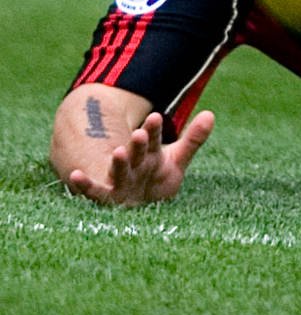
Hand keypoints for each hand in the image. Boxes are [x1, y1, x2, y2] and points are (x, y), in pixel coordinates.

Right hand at [65, 112, 214, 206]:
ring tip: (118, 152)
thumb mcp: (177, 158)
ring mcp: (120, 179)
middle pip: (137, 153)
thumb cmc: (155, 177)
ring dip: (119, 162)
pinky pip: (94, 192)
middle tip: (140, 133)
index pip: (152, 139)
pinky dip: (84, 185)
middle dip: (139, 144)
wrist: (135, 200)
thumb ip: (193, 139)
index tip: (156, 116)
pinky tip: (75, 176)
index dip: (153, 129)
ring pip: (119, 170)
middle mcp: (133, 164)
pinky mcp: (107, 196)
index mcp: (149, 153)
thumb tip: (211, 114)